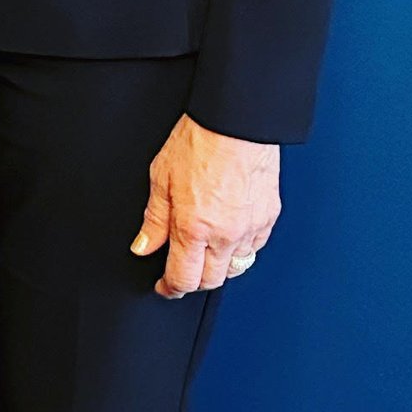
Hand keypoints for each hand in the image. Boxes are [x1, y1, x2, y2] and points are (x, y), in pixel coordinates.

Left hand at [131, 114, 279, 299]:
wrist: (236, 123)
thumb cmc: (200, 142)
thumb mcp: (161, 179)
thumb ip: (154, 220)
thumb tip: (143, 247)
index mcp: (194, 228)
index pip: (183, 279)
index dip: (170, 288)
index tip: (164, 286)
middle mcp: (225, 235)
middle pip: (210, 280)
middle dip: (192, 281)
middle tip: (180, 271)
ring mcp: (250, 228)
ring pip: (236, 267)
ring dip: (217, 268)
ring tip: (204, 254)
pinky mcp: (268, 217)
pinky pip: (255, 247)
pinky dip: (240, 249)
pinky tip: (228, 236)